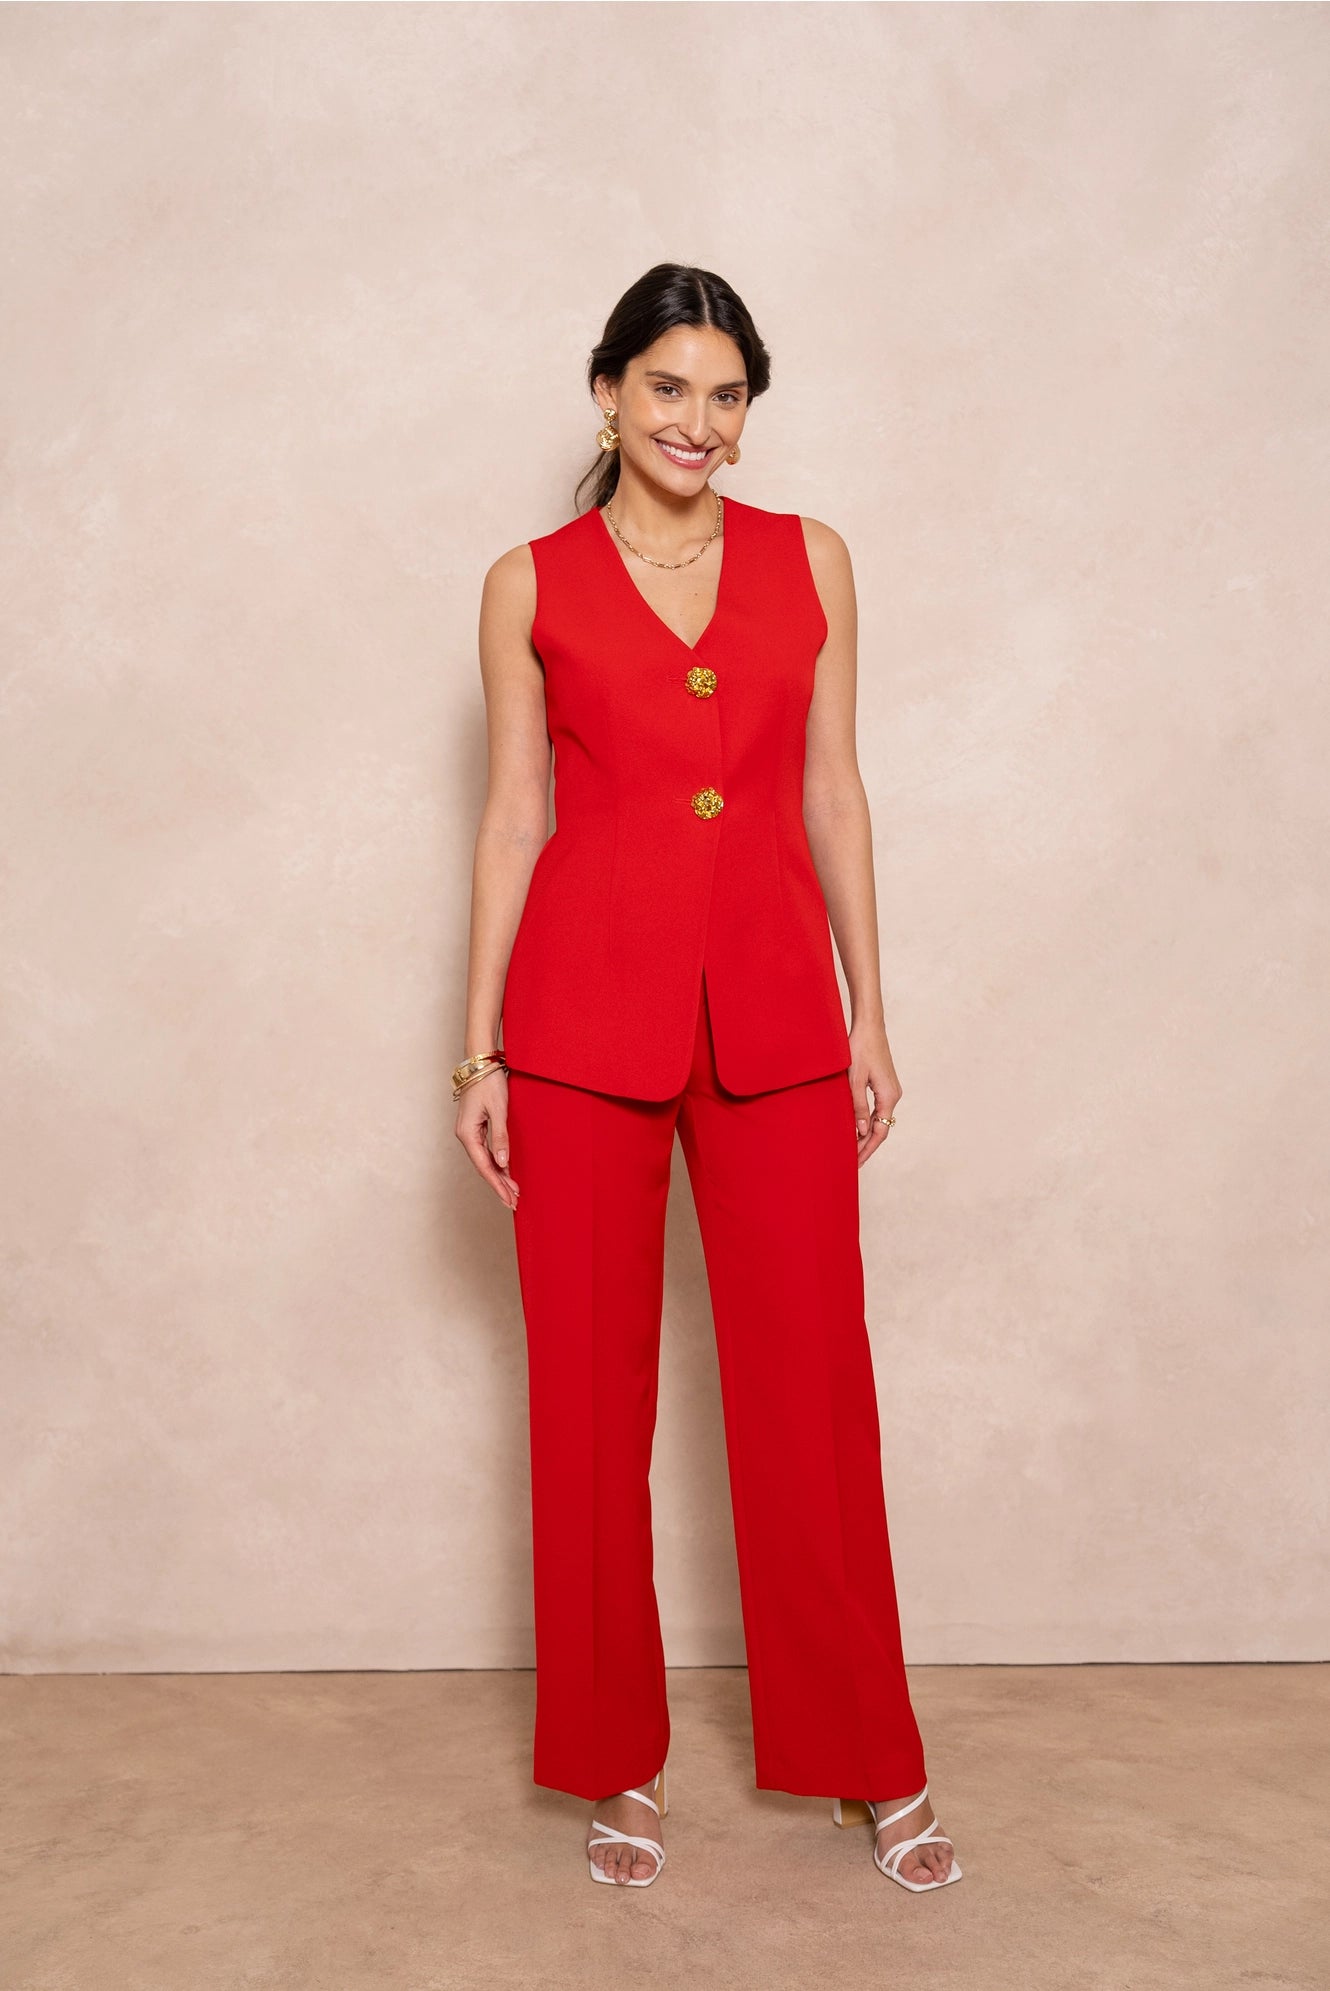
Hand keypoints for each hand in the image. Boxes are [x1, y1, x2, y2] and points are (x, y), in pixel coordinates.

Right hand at [455, 1070, 519, 1209]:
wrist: (480, 1063)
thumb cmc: (488, 1082)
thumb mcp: (499, 1110)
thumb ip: (500, 1137)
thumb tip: (502, 1162)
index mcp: (467, 1134)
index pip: (484, 1166)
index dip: (497, 1185)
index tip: (509, 1199)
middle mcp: (465, 1135)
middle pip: (483, 1167)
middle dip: (499, 1185)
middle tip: (514, 1202)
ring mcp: (469, 1131)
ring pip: (484, 1160)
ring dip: (499, 1175)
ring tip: (513, 1191)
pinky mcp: (475, 1127)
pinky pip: (485, 1150)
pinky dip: (497, 1162)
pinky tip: (506, 1171)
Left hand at [848, 1025, 900, 1168]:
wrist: (869, 1027)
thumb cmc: (859, 1049)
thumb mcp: (854, 1080)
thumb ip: (858, 1107)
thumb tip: (862, 1131)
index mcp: (889, 1096)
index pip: (880, 1132)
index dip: (867, 1149)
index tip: (856, 1163)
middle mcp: (894, 1095)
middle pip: (882, 1128)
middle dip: (866, 1145)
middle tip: (851, 1162)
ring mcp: (890, 1090)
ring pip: (880, 1119)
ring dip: (867, 1134)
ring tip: (852, 1149)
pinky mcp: (884, 1084)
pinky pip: (878, 1109)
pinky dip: (868, 1121)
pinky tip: (857, 1127)